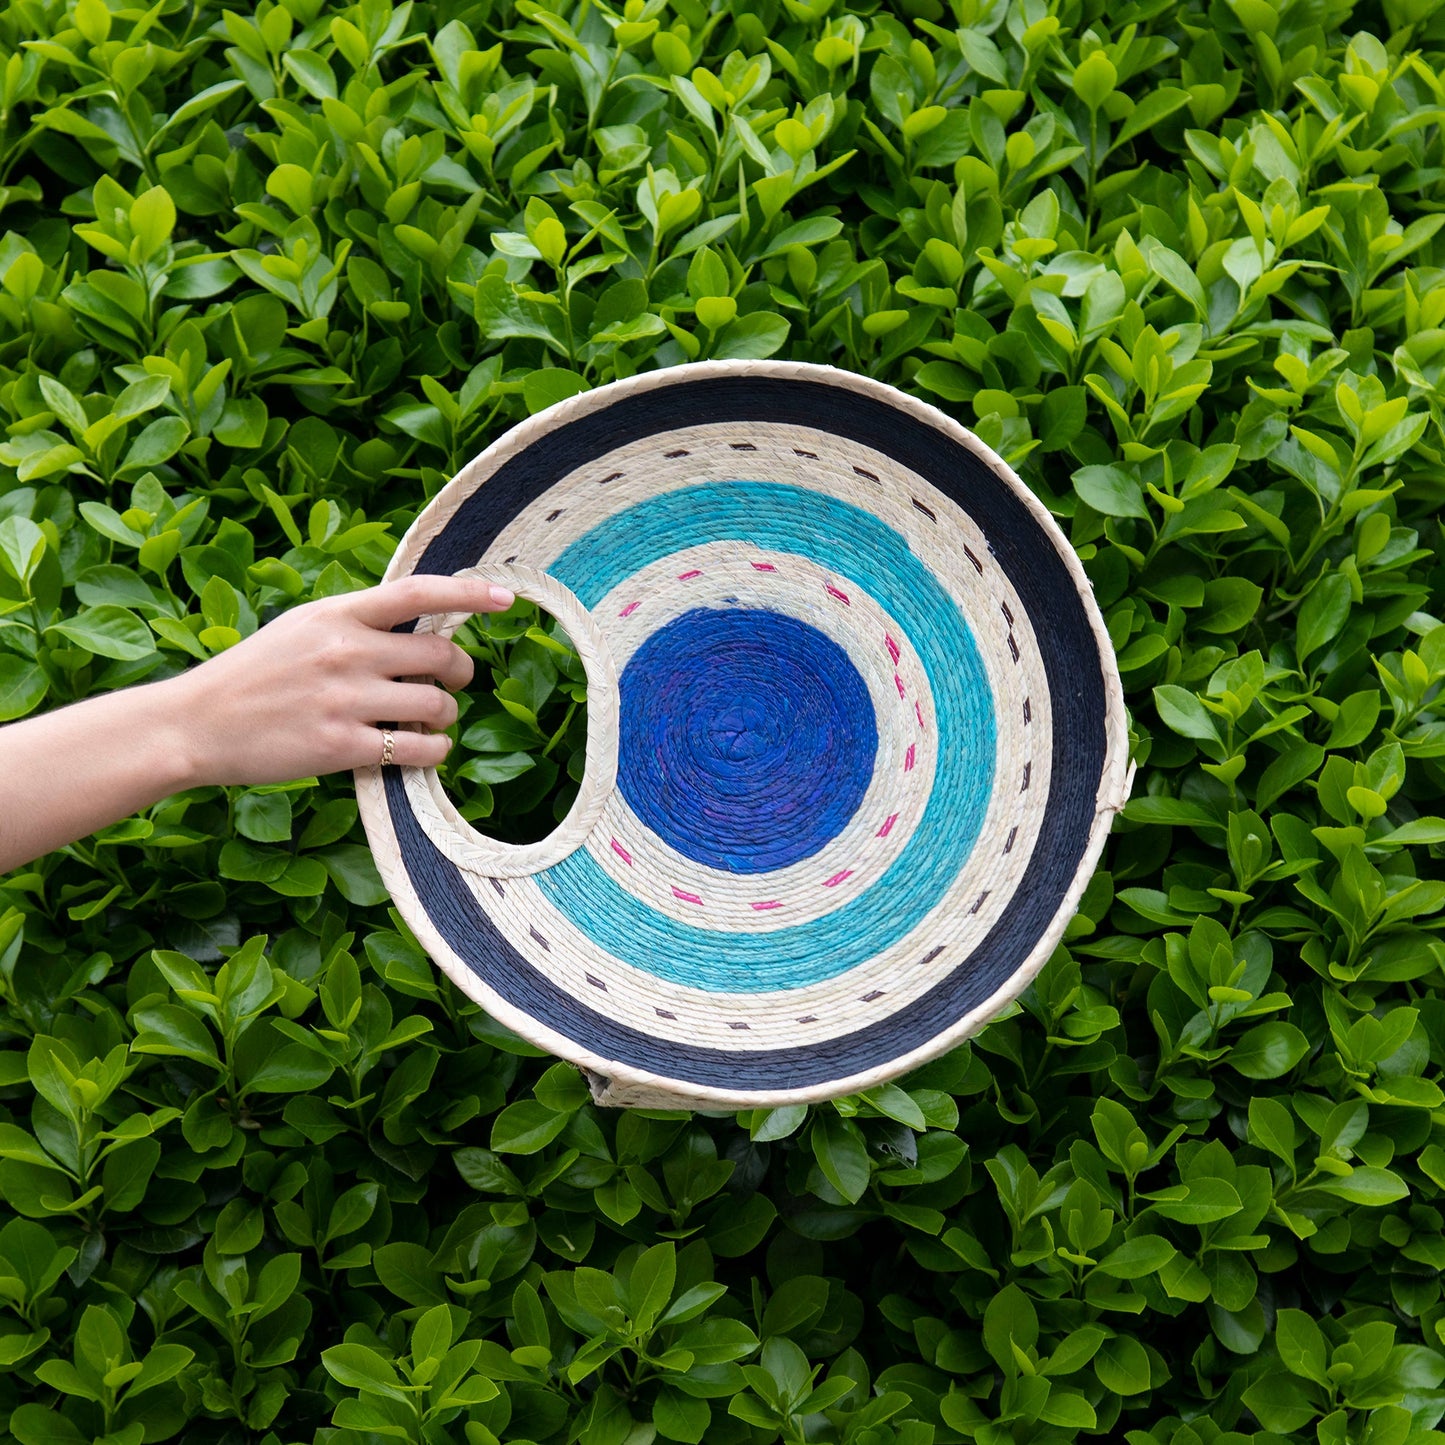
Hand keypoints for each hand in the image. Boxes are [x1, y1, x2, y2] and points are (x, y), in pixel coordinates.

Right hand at [165, 574, 515, 786]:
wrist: (195, 724)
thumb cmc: (253, 675)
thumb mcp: (302, 628)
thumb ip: (356, 622)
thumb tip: (420, 623)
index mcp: (336, 614)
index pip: (417, 593)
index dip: (468, 594)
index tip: (504, 599)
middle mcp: (345, 652)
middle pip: (440, 655)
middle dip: (461, 670)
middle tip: (456, 681)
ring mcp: (345, 700)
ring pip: (436, 704)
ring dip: (446, 714)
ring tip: (431, 719)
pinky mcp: (342, 747)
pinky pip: (418, 748)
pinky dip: (434, 750)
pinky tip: (425, 749)